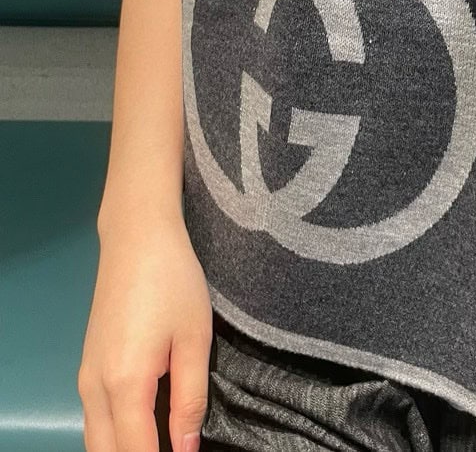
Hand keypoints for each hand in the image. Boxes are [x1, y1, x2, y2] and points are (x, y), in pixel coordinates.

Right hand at [79, 213, 213, 451]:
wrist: (136, 239)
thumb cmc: (173, 282)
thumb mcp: (195, 338)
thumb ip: (190, 399)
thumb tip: (186, 450)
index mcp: (125, 385)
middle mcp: (94, 390)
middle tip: (176, 450)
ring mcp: (84, 380)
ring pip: (96, 441)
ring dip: (125, 450)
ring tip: (164, 440)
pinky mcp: (87, 368)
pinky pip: (95, 420)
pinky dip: (115, 436)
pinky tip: (146, 426)